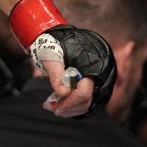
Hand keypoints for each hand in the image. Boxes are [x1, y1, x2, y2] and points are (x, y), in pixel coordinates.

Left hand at [9, 0, 116, 118]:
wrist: (57, 37)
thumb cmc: (53, 44)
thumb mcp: (51, 56)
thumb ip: (56, 73)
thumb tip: (63, 93)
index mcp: (89, 66)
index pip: (83, 93)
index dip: (70, 103)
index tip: (55, 108)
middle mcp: (95, 75)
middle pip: (85, 101)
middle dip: (68, 108)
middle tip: (51, 108)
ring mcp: (92, 80)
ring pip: (86, 103)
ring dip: (69, 108)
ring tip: (52, 106)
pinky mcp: (88, 84)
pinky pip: (84, 100)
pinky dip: (72, 105)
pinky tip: (59, 103)